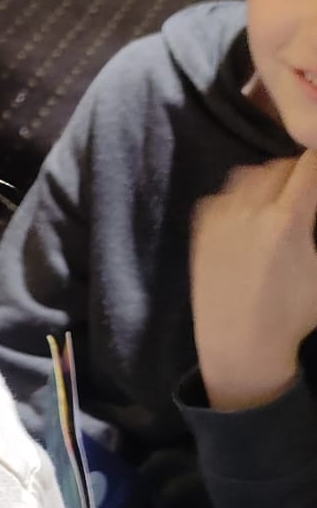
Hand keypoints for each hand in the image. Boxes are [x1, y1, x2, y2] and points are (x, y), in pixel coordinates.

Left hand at [191, 150, 316, 410]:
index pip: (311, 164)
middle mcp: (250, 211)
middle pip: (281, 165)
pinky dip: (242, 195)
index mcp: (287, 221)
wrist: (238, 343)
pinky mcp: (201, 227)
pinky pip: (224, 192)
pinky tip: (252, 217)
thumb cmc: (292, 314)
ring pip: (250, 173)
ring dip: (270, 179)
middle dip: (299, 172)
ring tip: (281, 201)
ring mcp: (220, 217)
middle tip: (309, 191)